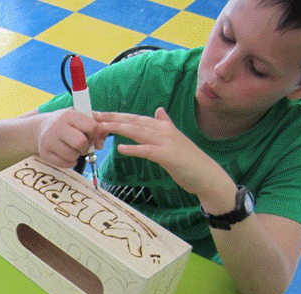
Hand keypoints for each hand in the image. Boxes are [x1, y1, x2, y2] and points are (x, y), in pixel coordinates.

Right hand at [37, 109, 105, 168]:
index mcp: (69, 115)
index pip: (91, 127)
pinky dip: (69, 162)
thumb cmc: (64, 123)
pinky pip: (65, 164)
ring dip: (77, 155)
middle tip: (81, 144)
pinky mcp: (45, 153)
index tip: (89, 134)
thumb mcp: (78, 117)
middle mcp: (58, 127)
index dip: (94, 134)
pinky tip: (66, 155)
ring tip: (72, 148)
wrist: (39, 128)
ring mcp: (49, 141)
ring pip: (73, 156)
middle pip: (81, 143)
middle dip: (85, 146)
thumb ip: (95, 125)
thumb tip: (101, 142)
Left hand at [96, 107, 227, 197]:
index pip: (135, 119)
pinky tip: (121, 149)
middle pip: (133, 122)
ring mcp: (166, 142)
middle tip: (94, 115)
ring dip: (119, 129)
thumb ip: (165, 124)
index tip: (99, 114)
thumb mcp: (174, 139)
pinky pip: (148, 151)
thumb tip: (159, 110)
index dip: (117, 116)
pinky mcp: (168, 156)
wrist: (206, 175)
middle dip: (112, 118)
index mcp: (162, 126)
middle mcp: (163, 130)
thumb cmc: (188, 160)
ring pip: (138, 132)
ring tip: (102, 127)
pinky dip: (134, 149)